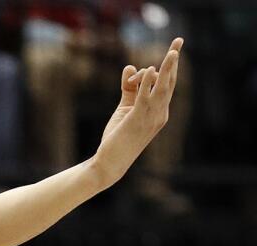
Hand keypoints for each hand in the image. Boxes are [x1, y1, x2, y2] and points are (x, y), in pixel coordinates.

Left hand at [93, 38, 181, 185]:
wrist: (110, 162)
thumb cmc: (118, 137)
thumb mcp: (124, 108)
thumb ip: (129, 88)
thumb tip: (131, 66)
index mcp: (159, 111)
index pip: (167, 84)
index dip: (170, 66)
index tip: (174, 48)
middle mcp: (160, 113)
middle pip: (169, 82)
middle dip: (174, 62)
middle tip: (179, 40)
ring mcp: (151, 118)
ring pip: (162, 88)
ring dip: (167, 69)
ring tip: (172, 52)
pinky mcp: (137, 120)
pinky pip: (145, 99)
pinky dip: (148, 84)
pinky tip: (149, 70)